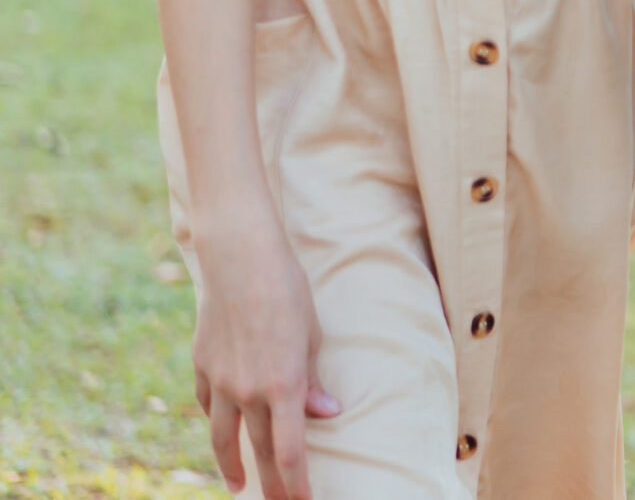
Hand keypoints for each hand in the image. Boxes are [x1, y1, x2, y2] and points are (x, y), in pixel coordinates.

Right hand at [191, 220, 339, 497]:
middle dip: (270, 483)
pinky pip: (209, 406)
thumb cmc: (288, 293)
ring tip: (239, 485)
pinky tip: (221, 431)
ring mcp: (220, 382)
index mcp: (284, 385)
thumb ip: (314, 381)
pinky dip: (217, 421)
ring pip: (223, 437)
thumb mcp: (312, 337)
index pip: (290, 450)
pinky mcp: (201, 367)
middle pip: (258, 451)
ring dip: (232, 464)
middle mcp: (249, 391)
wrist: (241, 262)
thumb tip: (328, 414)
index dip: (296, 481)